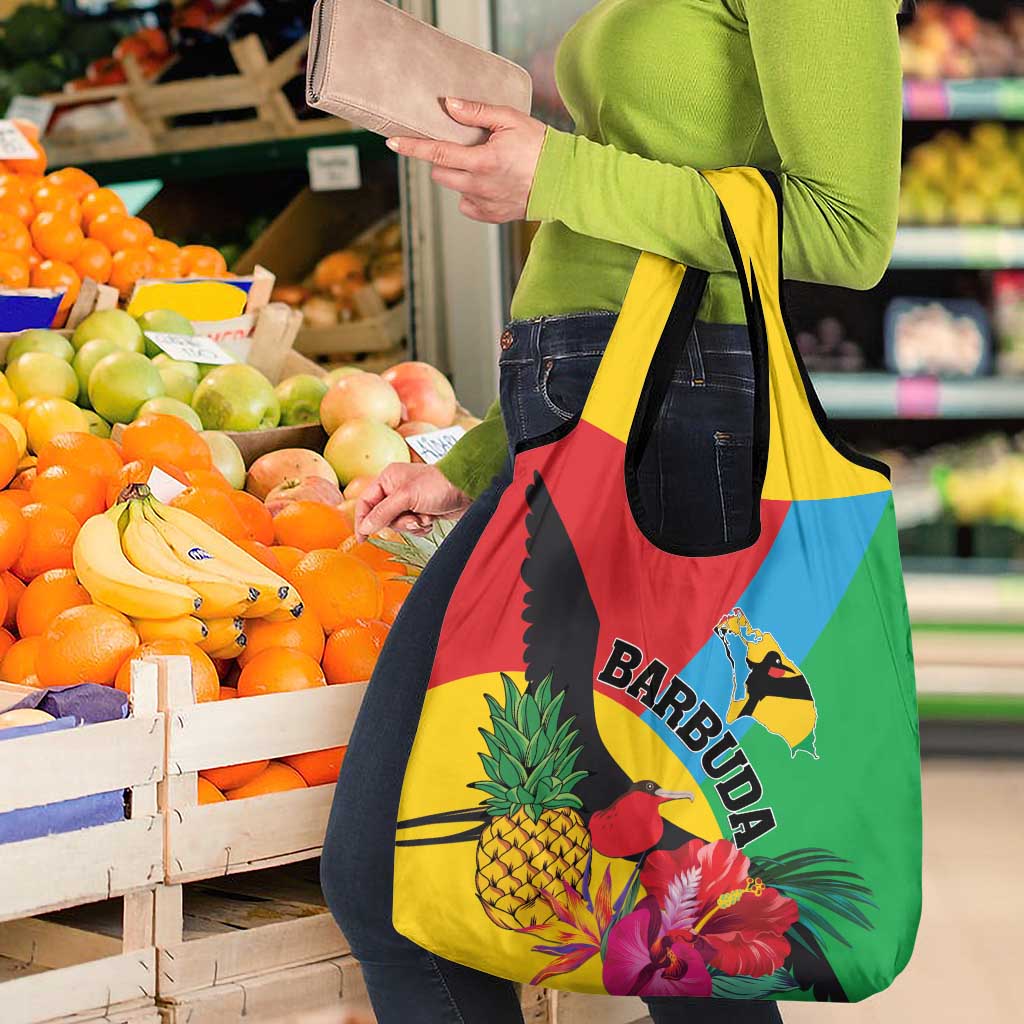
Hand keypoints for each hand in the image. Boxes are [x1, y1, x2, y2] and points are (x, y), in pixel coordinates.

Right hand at [354, 463, 471, 539]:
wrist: (467, 489)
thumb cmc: (438, 485)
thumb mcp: (406, 497)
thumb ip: (383, 512)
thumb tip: (365, 527)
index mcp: (388, 479)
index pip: (365, 502)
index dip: (362, 520)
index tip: (362, 538)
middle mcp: (396, 489)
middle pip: (382, 517)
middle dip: (399, 522)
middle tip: (413, 519)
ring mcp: (409, 501)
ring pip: (398, 524)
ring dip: (412, 525)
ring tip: (425, 517)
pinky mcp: (421, 511)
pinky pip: (412, 527)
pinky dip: (421, 527)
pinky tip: (431, 519)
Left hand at [385, 97, 546, 222]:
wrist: (564, 181)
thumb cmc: (540, 146)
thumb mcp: (510, 119)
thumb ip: (476, 112)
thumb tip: (448, 105)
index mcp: (482, 161)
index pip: (437, 153)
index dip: (412, 147)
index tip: (393, 143)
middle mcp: (479, 186)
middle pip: (440, 173)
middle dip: (442, 159)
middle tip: (460, 147)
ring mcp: (484, 204)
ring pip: (454, 188)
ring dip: (458, 175)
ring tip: (481, 164)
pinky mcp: (491, 216)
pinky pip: (467, 205)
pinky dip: (471, 193)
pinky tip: (488, 183)